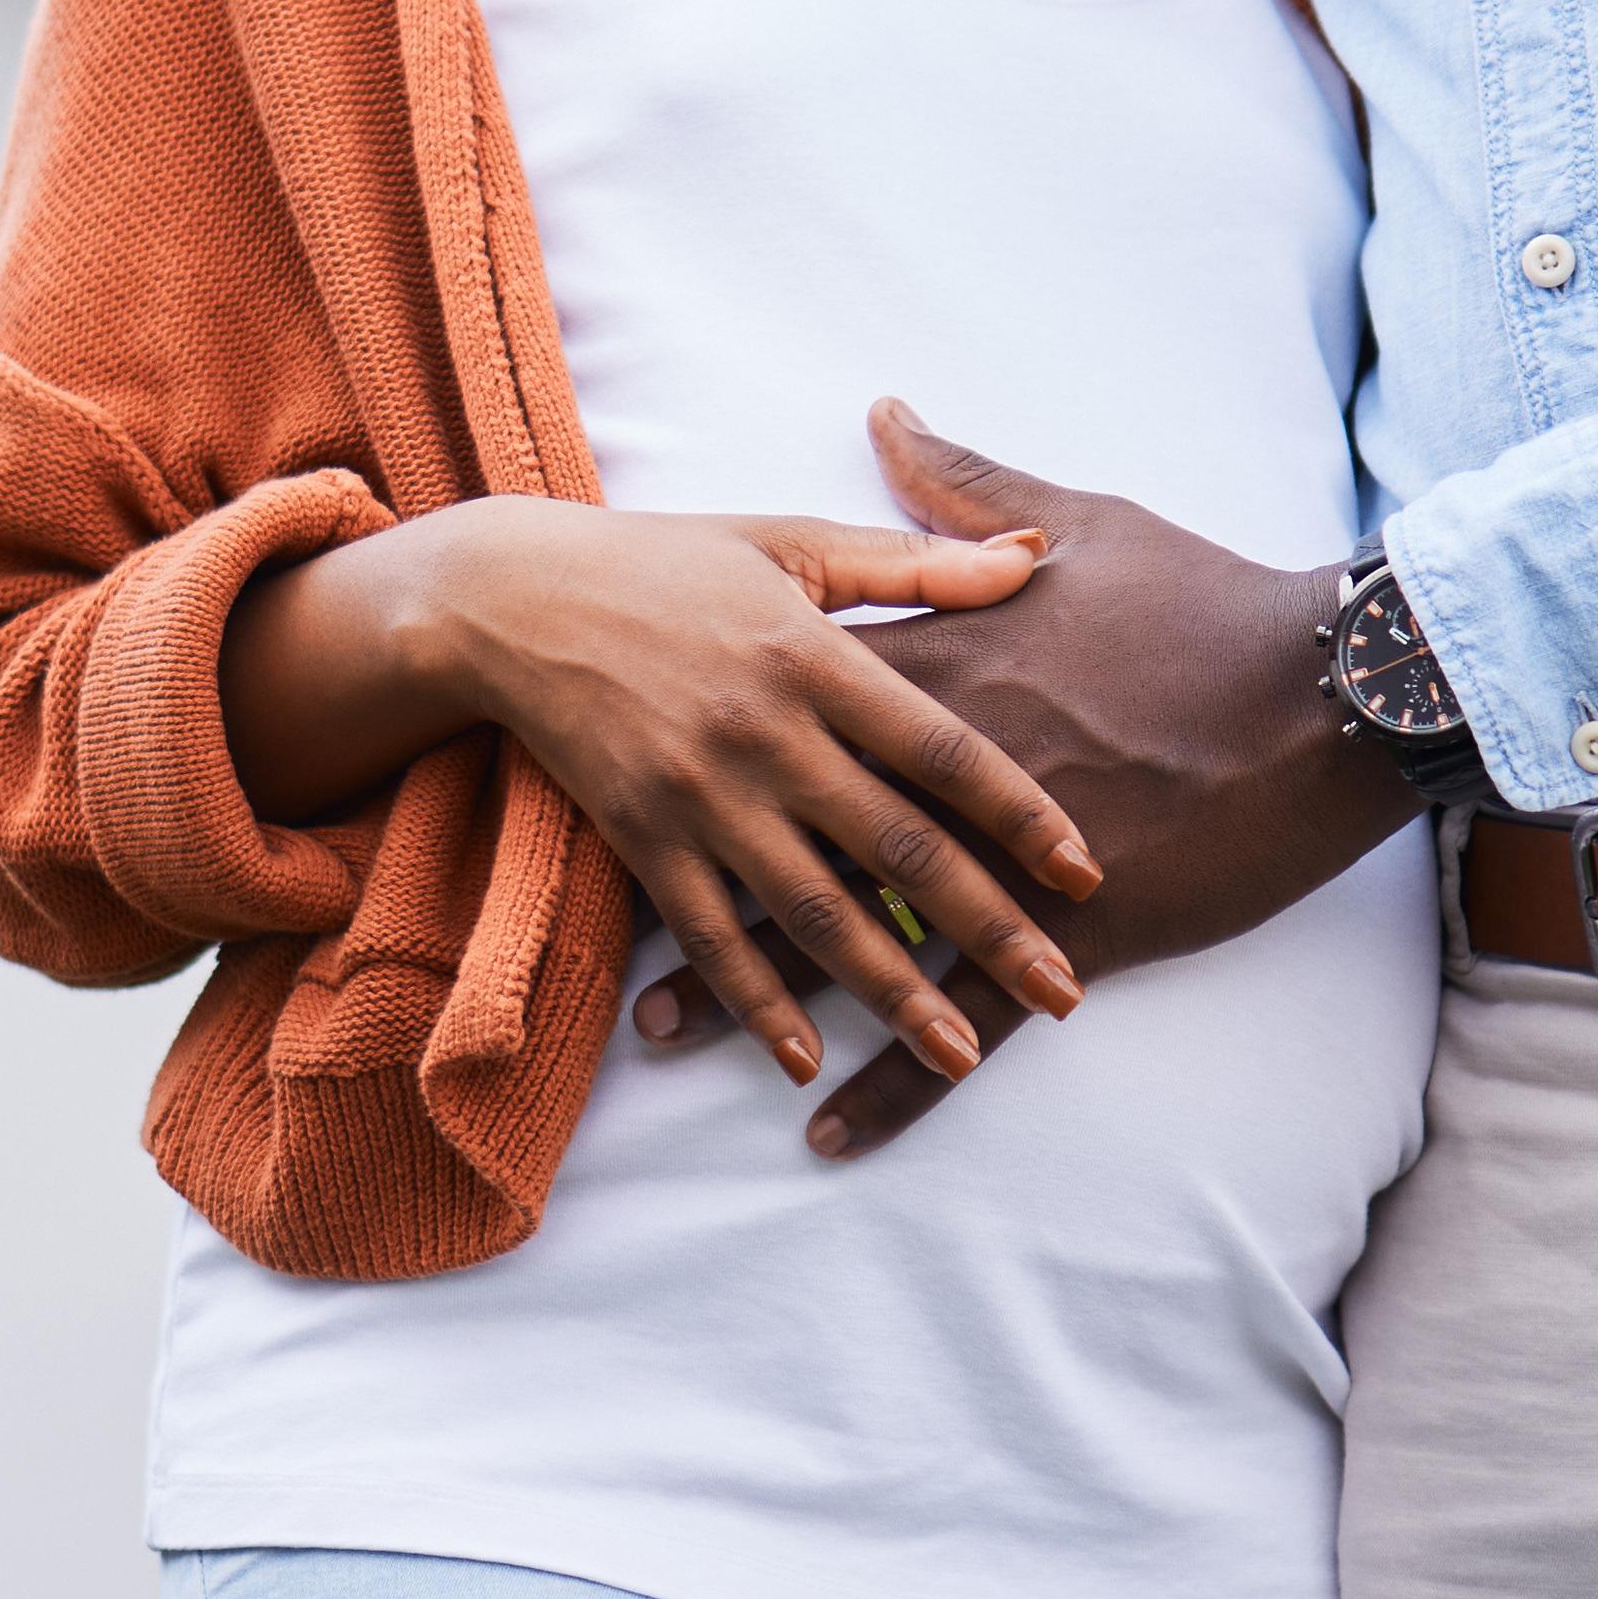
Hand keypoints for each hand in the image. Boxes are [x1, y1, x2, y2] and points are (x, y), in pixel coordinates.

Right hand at [219, 496, 1098, 1087]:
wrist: (512, 598)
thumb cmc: (665, 561)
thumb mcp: (793, 538)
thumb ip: (916, 563)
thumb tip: (1033, 557)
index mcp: (815, 657)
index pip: (941, 748)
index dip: (1020, 813)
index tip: (1086, 873)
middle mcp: (766, 736)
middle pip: (898, 848)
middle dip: (987, 928)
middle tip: (1063, 993)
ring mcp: (701, 797)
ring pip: (814, 913)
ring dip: (892, 990)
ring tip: (960, 1052)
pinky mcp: (643, 840)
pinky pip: (710, 938)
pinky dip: (757, 1004)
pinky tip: (808, 1060)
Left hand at [648, 405, 1405, 1158]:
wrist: (1329, 690)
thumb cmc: (1210, 601)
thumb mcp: (1082, 525)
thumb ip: (966, 490)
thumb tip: (890, 415)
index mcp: (936, 674)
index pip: (787, 708)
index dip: (702, 735)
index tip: (618, 749)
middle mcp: (936, 774)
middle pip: (781, 830)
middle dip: (686, 880)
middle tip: (594, 908)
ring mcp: (994, 865)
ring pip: (846, 939)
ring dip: (752, 995)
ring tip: (659, 1037)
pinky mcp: (1064, 937)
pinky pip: (959, 1024)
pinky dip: (894, 1084)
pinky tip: (828, 1130)